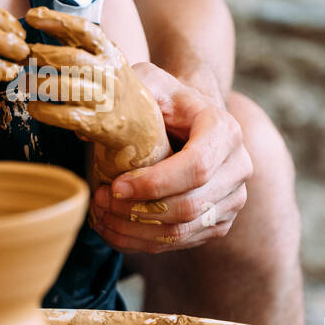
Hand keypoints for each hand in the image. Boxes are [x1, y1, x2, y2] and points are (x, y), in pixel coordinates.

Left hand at [22, 7, 169, 181]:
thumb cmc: (111, 85)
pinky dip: (43, 111)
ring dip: (37, 83)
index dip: (56, 20)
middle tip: (21, 56)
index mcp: (109, 52)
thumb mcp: (103, 58)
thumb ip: (75, 42)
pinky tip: (33, 106)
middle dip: (40, 55)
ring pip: (64, 87)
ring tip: (23, 82)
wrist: (140, 124)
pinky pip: (64, 116)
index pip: (84, 29)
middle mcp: (109, 73)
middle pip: (70, 58)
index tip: (31, 16)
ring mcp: (103, 100)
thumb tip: (36, 18)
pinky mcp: (96, 124)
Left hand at [88, 64, 251, 254]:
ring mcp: (232, 199)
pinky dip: (142, 241)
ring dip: (135, 230)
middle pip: (190, 206)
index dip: (154, 183)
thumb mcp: (150, 82)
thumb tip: (86, 131)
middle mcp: (238, 167)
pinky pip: (180, 242)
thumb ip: (125, 93)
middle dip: (138, 210)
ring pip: (183, 231)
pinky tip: (113, 228)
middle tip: (100, 201)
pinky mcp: (218, 222)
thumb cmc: (167, 100)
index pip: (196, 167)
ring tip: (101, 215)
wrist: (191, 119)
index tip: (115, 186)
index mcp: (225, 130)